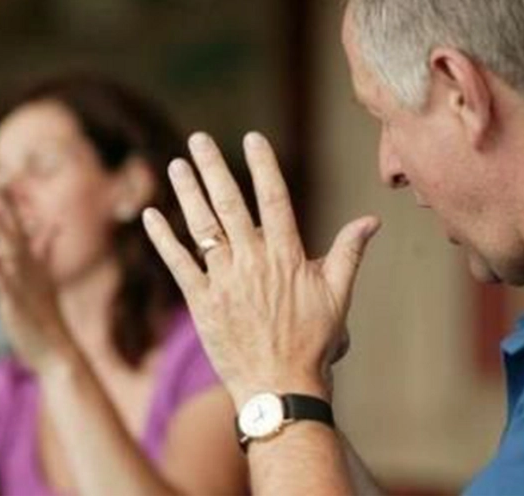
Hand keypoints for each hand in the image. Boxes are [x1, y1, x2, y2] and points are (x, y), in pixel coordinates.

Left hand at [0, 187, 73, 371]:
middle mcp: (30, 269)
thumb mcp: (44, 275)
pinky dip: (1, 271)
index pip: (19, 226)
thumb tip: (55, 223)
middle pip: (16, 230)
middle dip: (7, 204)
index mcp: (32, 261)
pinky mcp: (18, 305)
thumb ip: (46, 247)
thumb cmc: (45, 314)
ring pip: (13, 253)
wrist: (57, 352)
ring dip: (4, 231)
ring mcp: (25, 286)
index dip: (10, 202)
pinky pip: (9, 285)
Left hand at [141, 131, 380, 405]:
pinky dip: (163, 238)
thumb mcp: (338, 295)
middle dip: (213, 168)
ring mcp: (225, 281)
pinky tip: (151, 214)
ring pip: (202, 228)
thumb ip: (349, 252)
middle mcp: (253, 262)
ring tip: (176, 164)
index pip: (273, 198)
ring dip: (187, 193)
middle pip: (230, 204)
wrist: (280, 386)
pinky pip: (178, 264)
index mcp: (287, 256)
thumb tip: (372, 220)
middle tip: (198, 139)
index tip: (251, 137)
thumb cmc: (313, 342)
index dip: (262, 165)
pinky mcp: (201, 302)